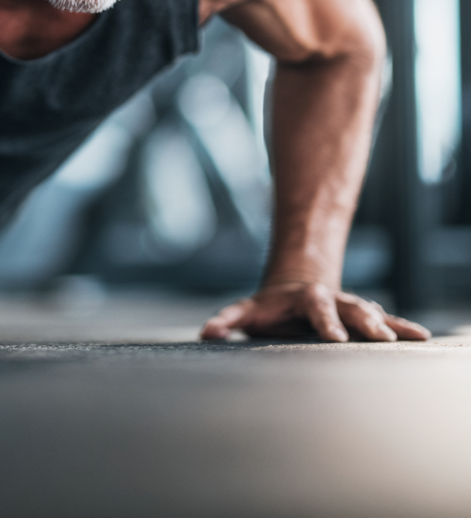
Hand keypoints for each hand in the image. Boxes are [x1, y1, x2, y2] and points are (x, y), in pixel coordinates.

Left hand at [200, 282, 430, 342]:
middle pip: (351, 307)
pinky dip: (402, 327)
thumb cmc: (268, 307)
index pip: (316, 307)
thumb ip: (228, 321)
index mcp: (305, 297)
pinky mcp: (363, 316)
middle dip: (364, 321)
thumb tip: (206, 332)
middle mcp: (332, 299)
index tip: (334, 336)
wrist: (293, 286)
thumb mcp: (247, 311)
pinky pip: (387, 320)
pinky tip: (420, 337)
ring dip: (387, 324)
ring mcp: (349, 306)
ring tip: (402, 339)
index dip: (325, 321)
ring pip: (371, 312)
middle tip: (378, 338)